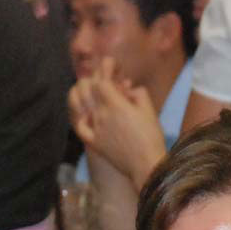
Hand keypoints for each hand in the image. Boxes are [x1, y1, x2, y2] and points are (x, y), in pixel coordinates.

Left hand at [70, 58, 167, 191]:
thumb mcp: (149, 109)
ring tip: (89, 89)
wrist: (146, 165)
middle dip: (95, 77)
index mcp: (115, 104)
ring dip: (81, 92)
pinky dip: (79, 116)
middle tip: (107, 77)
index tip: (113, 64)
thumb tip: (127, 89)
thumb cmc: (151, 137)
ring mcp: (95, 128)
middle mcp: (101, 114)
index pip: (102, 78)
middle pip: (88, 87)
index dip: (105, 67)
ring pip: (79, 104)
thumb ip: (137, 93)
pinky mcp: (94, 142)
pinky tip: (85, 112)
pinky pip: (79, 126)